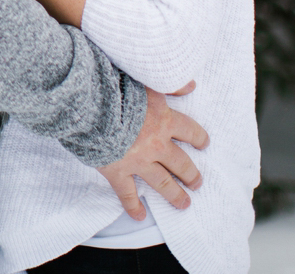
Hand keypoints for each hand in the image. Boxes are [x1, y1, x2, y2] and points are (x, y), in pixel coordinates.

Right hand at [95, 84, 206, 218]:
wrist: (91, 105)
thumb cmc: (116, 88)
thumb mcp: (147, 79)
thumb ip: (171, 84)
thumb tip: (191, 85)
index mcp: (164, 120)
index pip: (190, 131)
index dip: (199, 138)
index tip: (204, 144)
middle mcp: (156, 144)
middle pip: (181, 163)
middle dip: (192, 174)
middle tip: (198, 183)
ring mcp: (138, 161)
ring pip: (162, 183)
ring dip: (175, 195)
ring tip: (184, 203)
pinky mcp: (117, 171)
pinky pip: (127, 194)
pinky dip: (133, 206)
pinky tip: (139, 216)